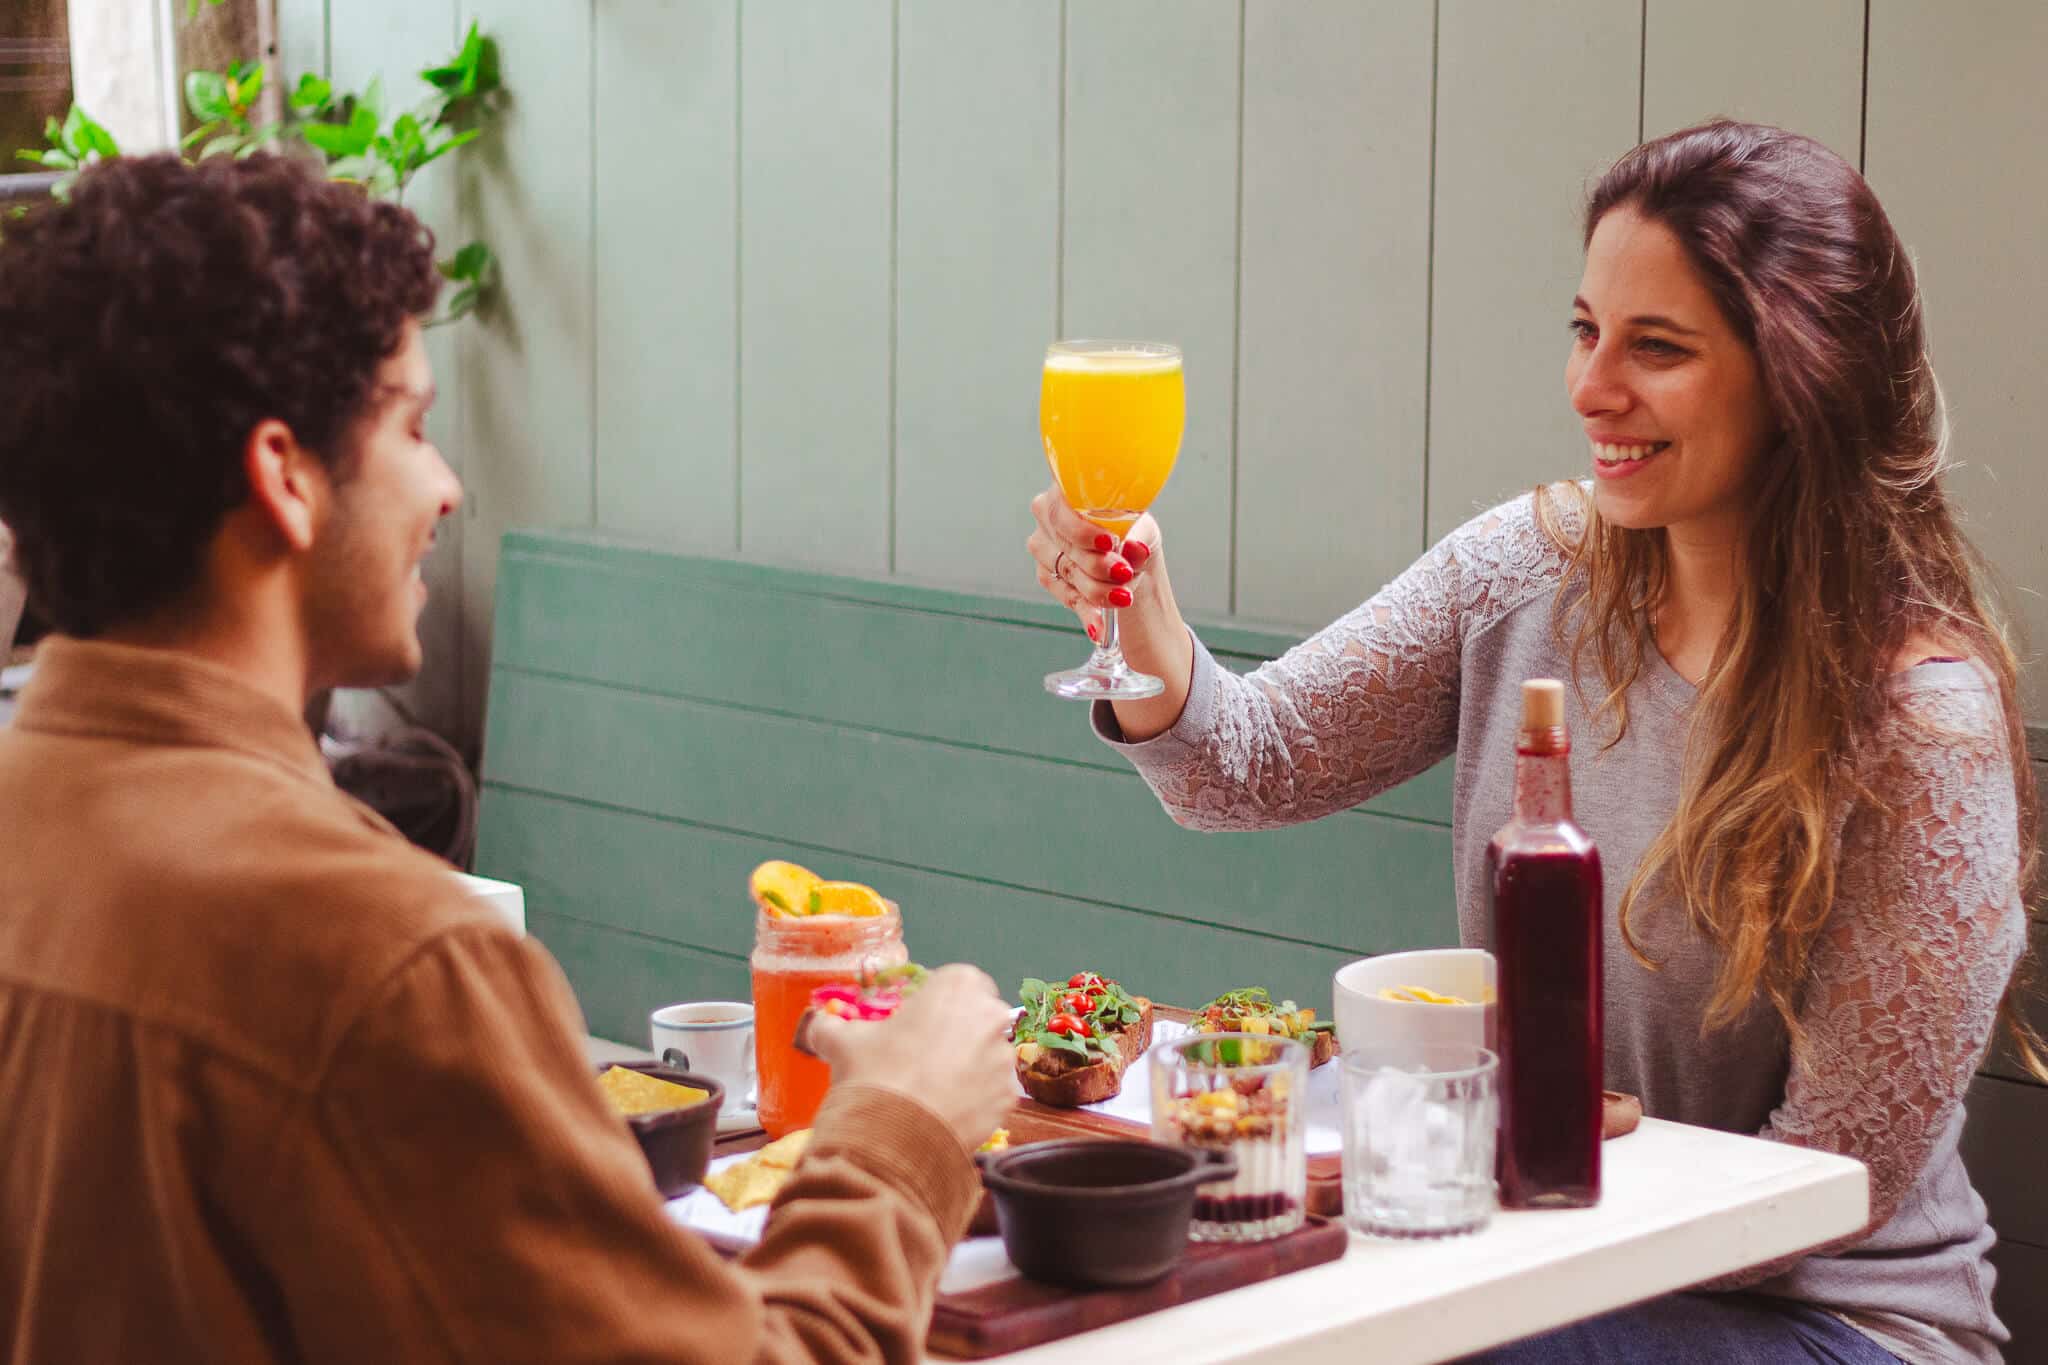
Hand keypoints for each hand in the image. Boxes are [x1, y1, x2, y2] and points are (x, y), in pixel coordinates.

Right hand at [806, 964, 1016, 1149]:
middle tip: (923, 1057)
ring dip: (967, 1068)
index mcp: (958, 985)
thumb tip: (819, 1025)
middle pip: (977, 1018)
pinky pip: (992, 1093)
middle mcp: (991, 1015)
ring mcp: (1003, 1059)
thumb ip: (832, 1025)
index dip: (937, 1003)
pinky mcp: (1008, 1098)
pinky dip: (974, 1101)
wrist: (891, 1140)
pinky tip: (945, 1113)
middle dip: (956, 1033)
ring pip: (988, 1057)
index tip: (917, 1023)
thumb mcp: (842, 1041)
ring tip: (932, 1091)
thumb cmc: (872, 1074)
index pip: (956, 983)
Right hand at [1027, 483, 1160, 640]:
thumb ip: (1138, 535)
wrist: (1132, 560)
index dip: (1083, 530)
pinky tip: (1099, 627)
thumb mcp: (1143, 529)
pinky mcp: (1047, 576)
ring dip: (1097, 590)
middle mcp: (1048, 517)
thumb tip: (1134, 548)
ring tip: (1123, 597)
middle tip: (1125, 573)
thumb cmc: (1134, 534)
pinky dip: (1087, 612)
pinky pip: (1067, 596)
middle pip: (1067, 545)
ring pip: (1067, 573)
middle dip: (1098, 565)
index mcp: (1067, 492)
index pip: (1062, 511)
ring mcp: (1044, 548)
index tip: (1109, 543)